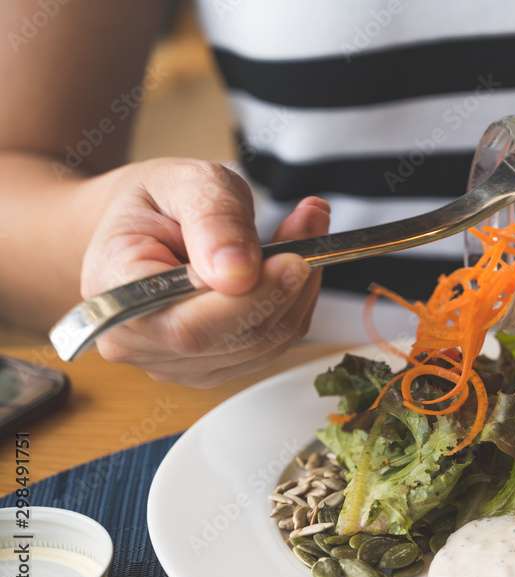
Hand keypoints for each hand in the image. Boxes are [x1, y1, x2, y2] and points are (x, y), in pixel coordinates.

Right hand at [80, 158, 327, 385]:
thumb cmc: (156, 202)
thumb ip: (213, 219)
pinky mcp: (209, 366)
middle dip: (286, 285)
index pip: (188, 325)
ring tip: (304, 230)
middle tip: (310, 226)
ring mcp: (173, 362)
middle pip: (234, 339)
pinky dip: (293, 303)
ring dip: (298, 290)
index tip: (294, 258)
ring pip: (262, 344)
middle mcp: (135, 341)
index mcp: (114, 290)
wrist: (142, 225)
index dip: (250, 300)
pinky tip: (292, 263)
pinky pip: (270, 345)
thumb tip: (238, 271)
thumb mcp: (184, 182)